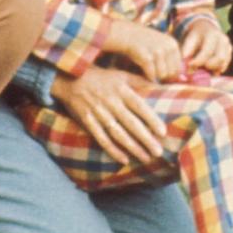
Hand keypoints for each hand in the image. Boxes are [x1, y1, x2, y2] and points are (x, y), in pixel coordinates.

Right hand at [51, 65, 166, 165]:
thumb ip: (139, 81)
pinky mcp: (87, 121)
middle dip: (145, 138)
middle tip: (158, 152)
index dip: (151, 119)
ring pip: (117, 133)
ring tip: (146, 158)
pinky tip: (124, 159)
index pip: (139, 106)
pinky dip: (112, 149)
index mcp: (120, 89)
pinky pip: (101, 138)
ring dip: (132, 147)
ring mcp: (98, 112)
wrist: (70, 77)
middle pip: (130, 123)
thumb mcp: (120, 74)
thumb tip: (159, 86)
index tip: (163, 132)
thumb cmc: (100, 76)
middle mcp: (110, 102)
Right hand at [109, 22, 184, 82]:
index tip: (159, 71)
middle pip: (171, 73)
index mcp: (173, 44)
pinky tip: (143, 71)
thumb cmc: (144, 43)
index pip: (178, 68)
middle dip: (162, 75)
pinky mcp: (147, 57)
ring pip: (162, 75)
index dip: (169, 73)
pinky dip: (147, 76)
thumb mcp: (161, 46)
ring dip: (154, 75)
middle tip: (152, 70)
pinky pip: (151, 74)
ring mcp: (157, 51)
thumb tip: (183, 78)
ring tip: (147, 69)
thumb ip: (171, 59)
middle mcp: (167, 47)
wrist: (126, 33)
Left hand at [180, 18, 231, 73]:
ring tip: (201, 68)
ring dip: (212, 70)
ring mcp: (228, 46)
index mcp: (212, 35)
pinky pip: (224, 66)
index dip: (198, 62)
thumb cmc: (196, 36)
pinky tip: (207, 68)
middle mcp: (223, 40)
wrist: (206, 28)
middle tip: (197, 69)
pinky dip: (216, 70)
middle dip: (208, 67)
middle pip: (220, 59)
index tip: (190, 67)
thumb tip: (186, 70)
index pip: (207, 52)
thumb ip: (187, 53)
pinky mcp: (229, 53)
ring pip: (223, 64)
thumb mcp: (189, 40)